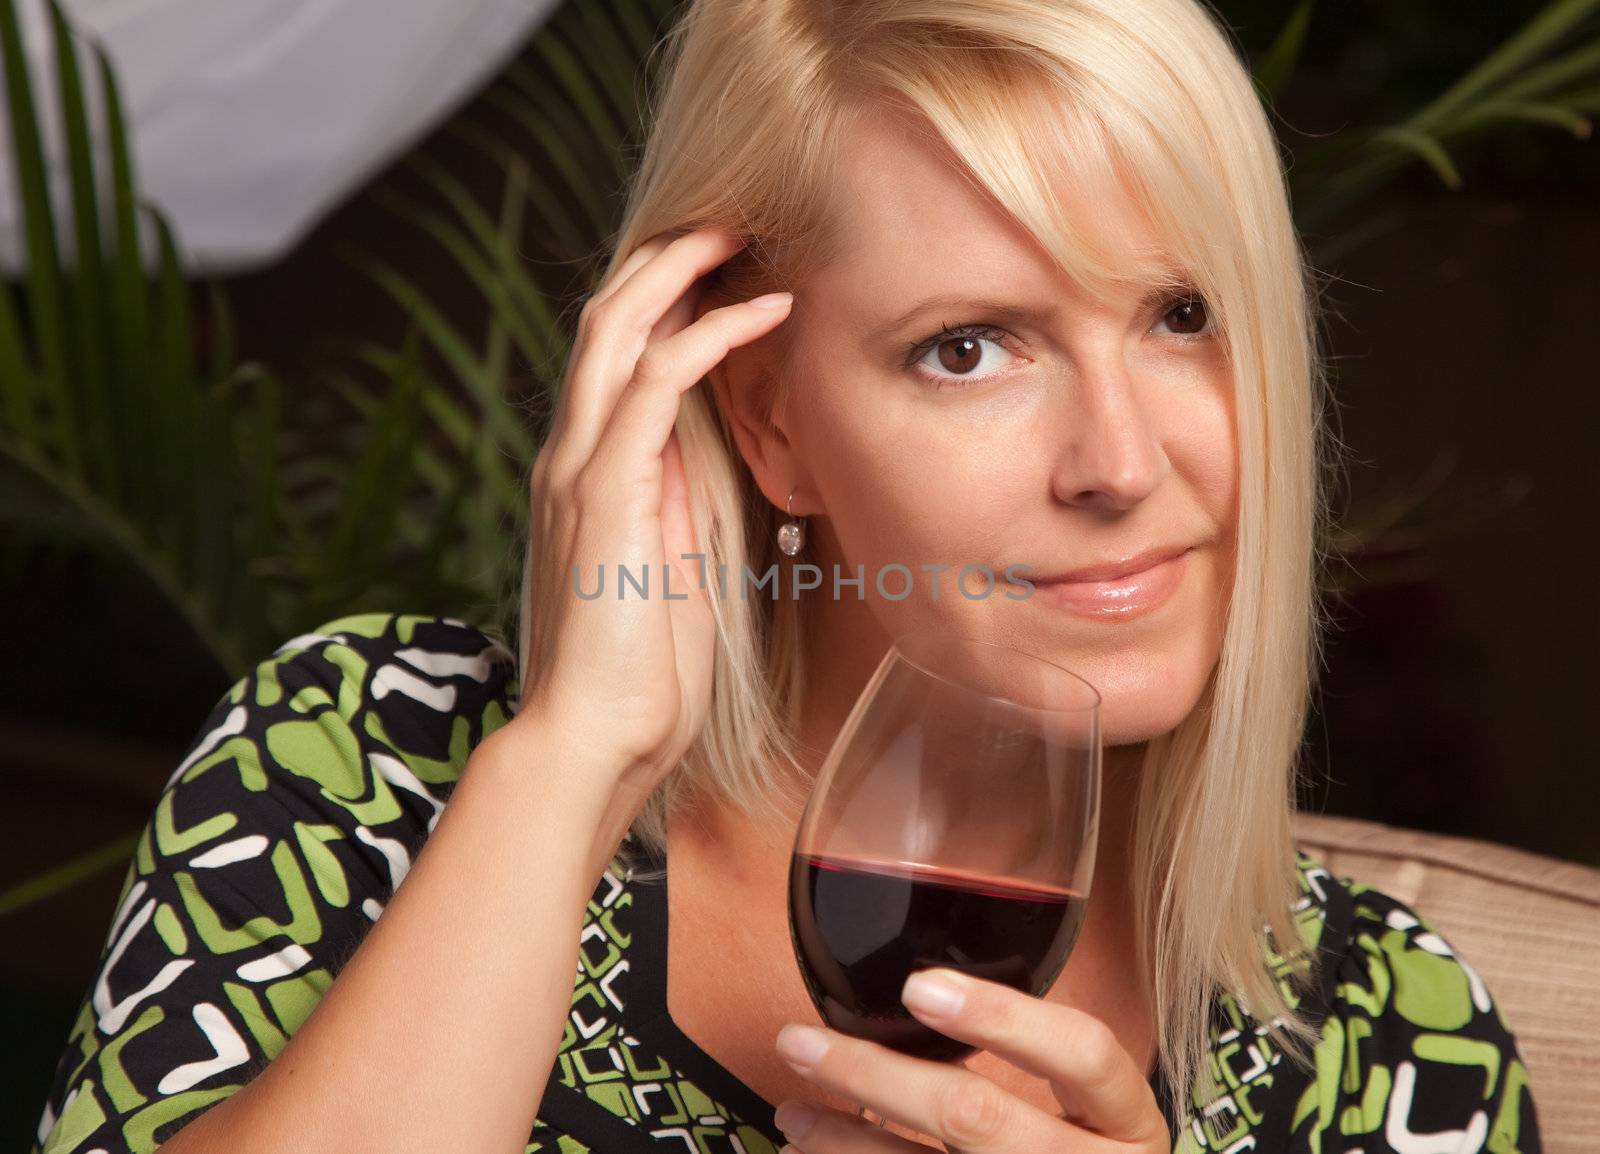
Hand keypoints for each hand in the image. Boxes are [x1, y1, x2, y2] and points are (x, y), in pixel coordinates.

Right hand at [517, 228, 792, 799]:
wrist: (595, 740)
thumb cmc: (642, 670)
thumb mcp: (673, 564)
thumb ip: (679, 499)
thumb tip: (708, 446)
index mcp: (590, 473)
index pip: (614, 354)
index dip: (664, 297)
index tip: (729, 265)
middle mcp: (572, 455)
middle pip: (606, 317)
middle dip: (666, 258)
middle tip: (732, 220)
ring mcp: (580, 468)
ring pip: (617, 327)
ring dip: (681, 270)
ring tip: (742, 233)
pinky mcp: (605, 492)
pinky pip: (653, 382)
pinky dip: (710, 335)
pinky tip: (764, 311)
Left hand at [769, 968, 1169, 1153]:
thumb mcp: (1090, 1114)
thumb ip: (1030, 1058)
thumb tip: (915, 995)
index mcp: (1128, 1123)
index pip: (1082, 1052)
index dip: (1002, 1017)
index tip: (919, 987)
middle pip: (976, 1116)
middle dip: (872, 1075)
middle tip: (801, 1042)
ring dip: (843, 1139)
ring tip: (792, 1110)